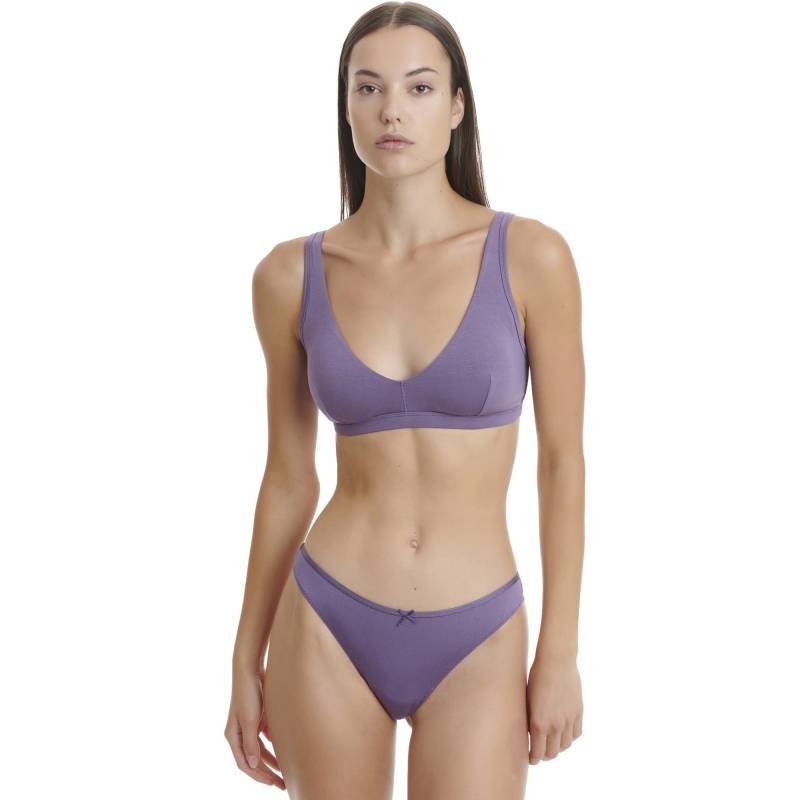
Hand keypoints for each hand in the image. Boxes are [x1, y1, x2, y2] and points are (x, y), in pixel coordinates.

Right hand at [224, 664, 285, 790]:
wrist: (251, 668)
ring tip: (286, 770)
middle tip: (283, 783)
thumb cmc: (249, 693)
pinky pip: (265, 737)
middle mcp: (238, 732)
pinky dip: (273, 745)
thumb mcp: (251, 720)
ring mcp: (248, 724)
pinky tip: (285, 749)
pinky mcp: (257, 716)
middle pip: (253, 759)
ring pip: (260, 749)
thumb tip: (254, 766)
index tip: (274, 783)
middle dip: (267, 773)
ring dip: (271, 760)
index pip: (245, 764)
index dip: (259, 776)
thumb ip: (251, 744)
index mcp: (233, 736)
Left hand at [526, 652, 582, 764]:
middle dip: (544, 755)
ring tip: (552, 742)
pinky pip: (576, 733)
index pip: (537, 752)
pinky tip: (564, 732)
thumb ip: (530, 718)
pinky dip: (570, 736)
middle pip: (552, 753)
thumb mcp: (527, 699)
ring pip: (566, 745)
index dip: (533, 759)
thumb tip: (531, 733)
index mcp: (539, 722)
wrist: (556, 660)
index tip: (531, 758)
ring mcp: (568, 719)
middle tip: (540, 752)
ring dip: (558, 746)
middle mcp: (555, 725)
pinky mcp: (578, 712)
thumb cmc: (536, 676)